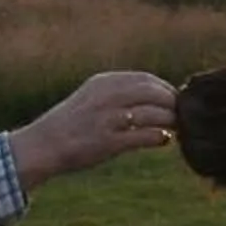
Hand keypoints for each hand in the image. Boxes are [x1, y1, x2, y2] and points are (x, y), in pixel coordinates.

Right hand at [8, 70, 179, 188]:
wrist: (43, 145)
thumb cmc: (71, 124)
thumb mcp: (92, 97)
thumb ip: (119, 94)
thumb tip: (156, 98)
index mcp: (103, 82)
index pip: (146, 79)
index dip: (166, 89)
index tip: (174, 100)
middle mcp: (107, 96)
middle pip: (154, 93)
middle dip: (172, 104)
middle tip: (182, 116)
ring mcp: (108, 119)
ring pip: (154, 114)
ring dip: (170, 121)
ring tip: (177, 128)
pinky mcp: (109, 142)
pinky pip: (145, 136)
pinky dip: (160, 137)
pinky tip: (164, 140)